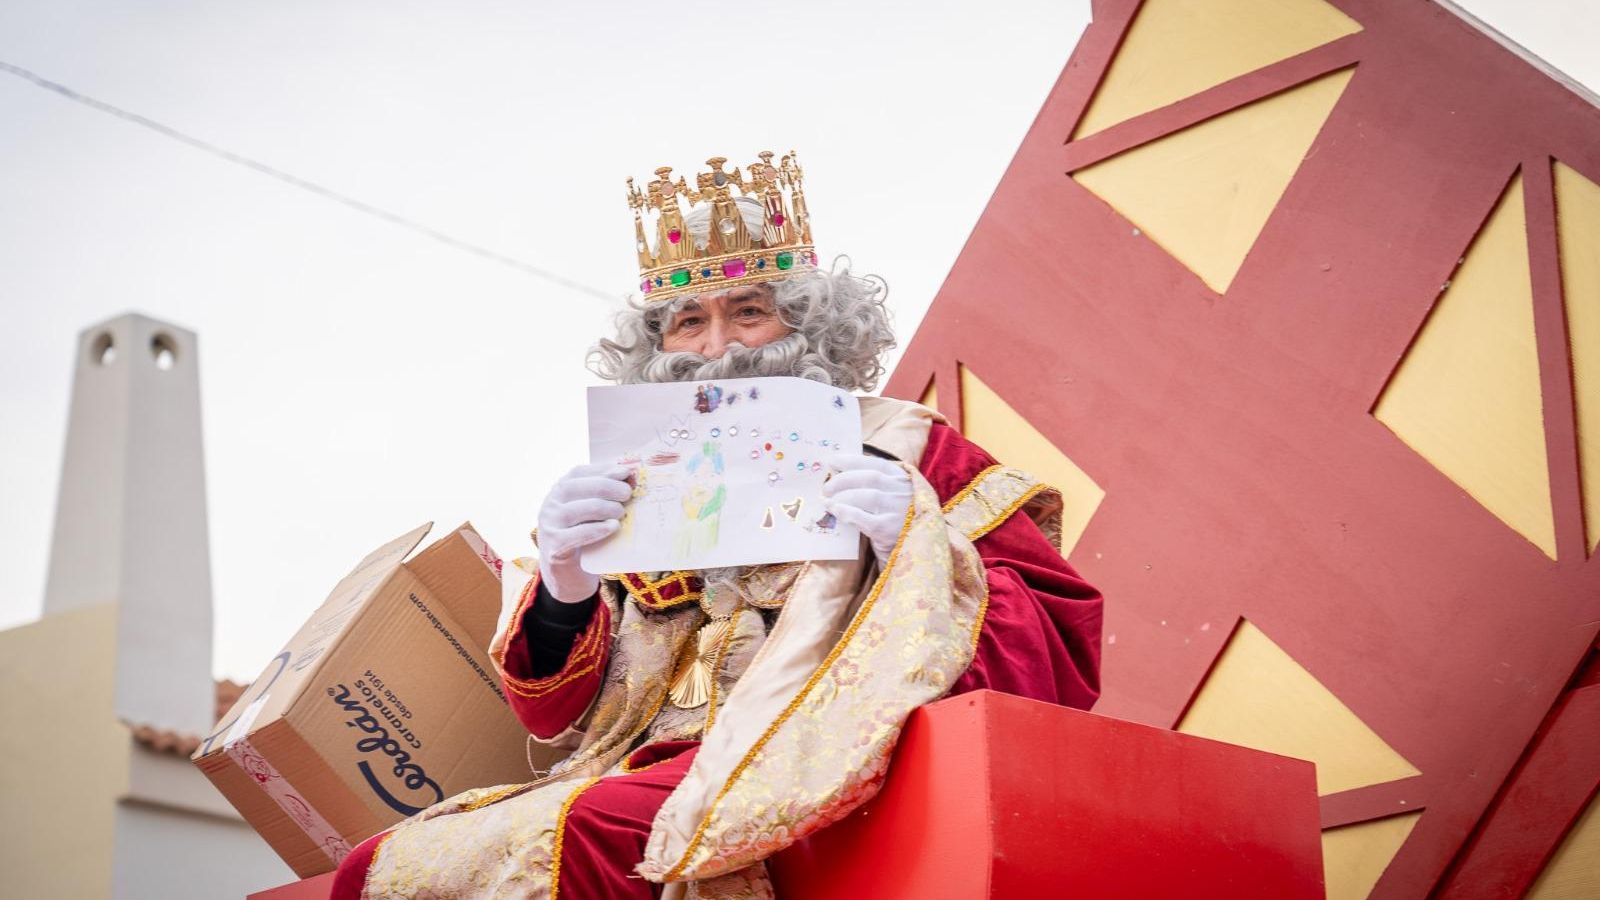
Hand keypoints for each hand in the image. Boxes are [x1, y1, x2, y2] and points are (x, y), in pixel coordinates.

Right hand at [537, 463, 631, 601]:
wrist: (567, 573)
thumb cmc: (585, 536)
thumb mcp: (594, 512)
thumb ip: (607, 493)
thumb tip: (631, 473)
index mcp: (559, 491)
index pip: (578, 472)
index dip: (603, 469)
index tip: (626, 472)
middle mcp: (550, 504)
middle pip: (576, 487)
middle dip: (606, 487)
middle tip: (627, 494)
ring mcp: (549, 525)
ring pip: (575, 510)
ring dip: (603, 508)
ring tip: (621, 513)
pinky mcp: (554, 547)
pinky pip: (576, 535)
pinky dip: (597, 529)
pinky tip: (613, 527)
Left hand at [822, 453, 912, 560]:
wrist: (917, 550)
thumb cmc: (900, 522)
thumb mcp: (896, 498)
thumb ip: (878, 486)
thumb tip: (842, 477)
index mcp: (904, 480)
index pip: (877, 464)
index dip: (853, 461)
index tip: (833, 461)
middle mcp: (903, 491)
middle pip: (869, 478)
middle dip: (843, 480)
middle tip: (826, 488)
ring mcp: (898, 510)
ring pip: (866, 496)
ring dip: (842, 496)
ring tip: (828, 501)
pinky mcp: (889, 530)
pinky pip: (863, 518)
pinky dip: (845, 512)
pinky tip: (834, 511)